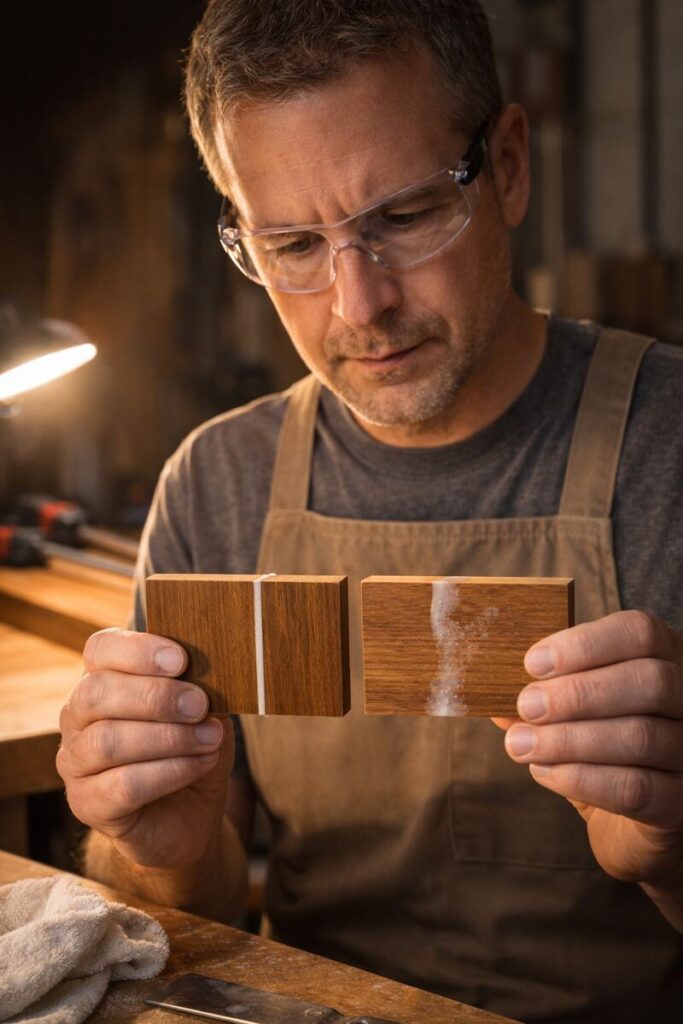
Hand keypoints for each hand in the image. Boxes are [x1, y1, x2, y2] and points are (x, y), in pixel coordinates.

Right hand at [57, 628, 232, 870]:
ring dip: (169, 737)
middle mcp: (78, 718)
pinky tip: (201, 763)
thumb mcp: (203, 710)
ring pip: (108, 741)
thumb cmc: (190, 749)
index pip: (100, 650)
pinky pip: (123, 785)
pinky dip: (171, 771)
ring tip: (210, 738)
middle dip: (155, 696)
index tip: (181, 660)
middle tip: (199, 705)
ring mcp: (75, 762)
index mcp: (101, 680)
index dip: (138, 650)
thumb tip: (211, 669)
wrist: (190, 816)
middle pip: (96, 693)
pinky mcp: (86, 804)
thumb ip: (197, 686)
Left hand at [498, 610, 682, 887]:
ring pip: (641, 736)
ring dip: (569, 739)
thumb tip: (493, 688)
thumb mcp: (572, 714)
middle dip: (578, 693)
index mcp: (667, 660)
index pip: (640, 633)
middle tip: (527, 706)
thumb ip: (541, 696)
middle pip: (650, 680)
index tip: (533, 663)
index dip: (586, 643)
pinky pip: (637, 788)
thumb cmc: (602, 753)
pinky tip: (545, 773)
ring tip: (522, 744)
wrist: (634, 829)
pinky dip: (582, 778)